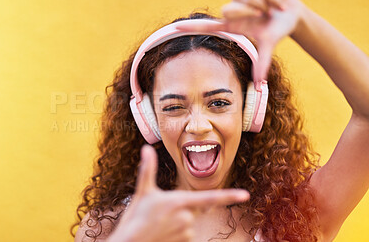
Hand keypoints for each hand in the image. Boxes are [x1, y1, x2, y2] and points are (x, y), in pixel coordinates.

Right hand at [109, 145, 249, 241]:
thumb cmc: (135, 217)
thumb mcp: (143, 191)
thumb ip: (148, 169)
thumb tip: (146, 148)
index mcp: (179, 201)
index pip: (209, 198)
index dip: (229, 196)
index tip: (245, 195)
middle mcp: (187, 217)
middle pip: (195, 208)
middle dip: (183, 208)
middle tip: (163, 212)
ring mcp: (187, 232)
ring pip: (190, 222)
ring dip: (179, 221)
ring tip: (159, 224)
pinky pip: (187, 234)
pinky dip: (177, 232)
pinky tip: (163, 233)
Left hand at [176, 0, 304, 85]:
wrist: (292, 12)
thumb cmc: (277, 30)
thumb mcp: (269, 45)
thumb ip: (262, 63)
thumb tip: (260, 84)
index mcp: (233, 26)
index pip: (207, 27)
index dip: (191, 28)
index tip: (175, 27)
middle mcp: (232, 11)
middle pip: (227, 10)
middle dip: (248, 10)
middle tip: (264, 14)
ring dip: (262, 1)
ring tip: (271, 7)